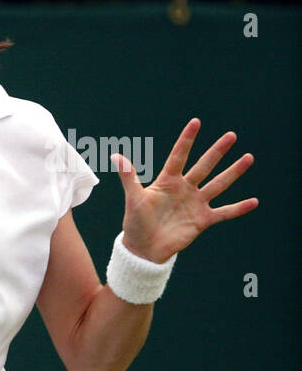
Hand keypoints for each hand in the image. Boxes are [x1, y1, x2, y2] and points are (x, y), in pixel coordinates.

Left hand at [111, 118, 257, 263]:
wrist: (144, 249)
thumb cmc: (136, 223)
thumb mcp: (134, 198)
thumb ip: (129, 177)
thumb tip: (116, 156)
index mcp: (167, 181)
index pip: (179, 156)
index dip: (187, 140)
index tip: (196, 122)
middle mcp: (185, 189)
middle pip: (204, 166)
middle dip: (217, 151)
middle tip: (231, 135)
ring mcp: (195, 203)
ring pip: (218, 184)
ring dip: (233, 172)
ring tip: (248, 157)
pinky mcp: (202, 220)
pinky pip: (224, 212)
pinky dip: (238, 208)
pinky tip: (254, 201)